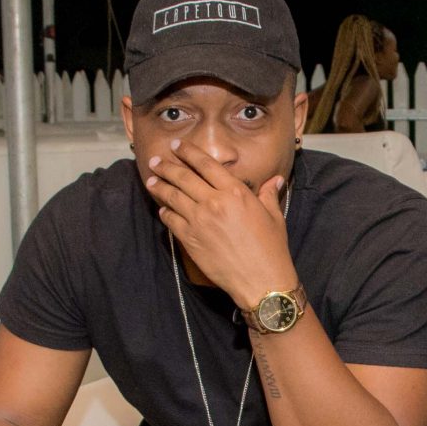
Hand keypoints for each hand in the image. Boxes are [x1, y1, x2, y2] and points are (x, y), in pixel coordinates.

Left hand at [142, 139, 295, 310]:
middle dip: (166, 166)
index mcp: (235, 192)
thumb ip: (268, 194)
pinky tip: (162, 209)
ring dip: (159, 187)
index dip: (188, 152)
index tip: (176, 145)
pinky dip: (165, 212)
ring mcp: (199, 221)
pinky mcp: (190, 240)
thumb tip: (275, 180)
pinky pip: (171, 220)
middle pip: (183, 177)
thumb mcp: (273, 216)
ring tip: (151, 180)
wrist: (260, 280)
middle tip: (155, 160)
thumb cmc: (271, 248)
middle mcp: (214, 202)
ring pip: (172, 196)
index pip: (205, 164)